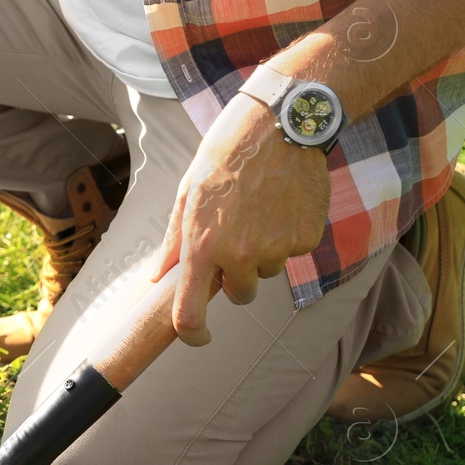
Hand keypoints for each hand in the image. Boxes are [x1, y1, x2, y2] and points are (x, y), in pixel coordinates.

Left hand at [151, 93, 329, 345]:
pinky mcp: (306, 239)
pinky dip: (288, 235)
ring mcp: (276, 250)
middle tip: (235, 237)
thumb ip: (174, 243)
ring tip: (258, 208)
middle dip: (235, 276)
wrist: (277, 126)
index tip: (198, 338)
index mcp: (203, 248)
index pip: (190, 313)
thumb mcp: (187, 195)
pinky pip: (293, 251)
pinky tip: (282, 202)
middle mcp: (239, 256)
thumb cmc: (223, 157)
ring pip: (267, 271)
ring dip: (262, 251)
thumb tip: (159, 279)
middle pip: (239, 295)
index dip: (192, 334)